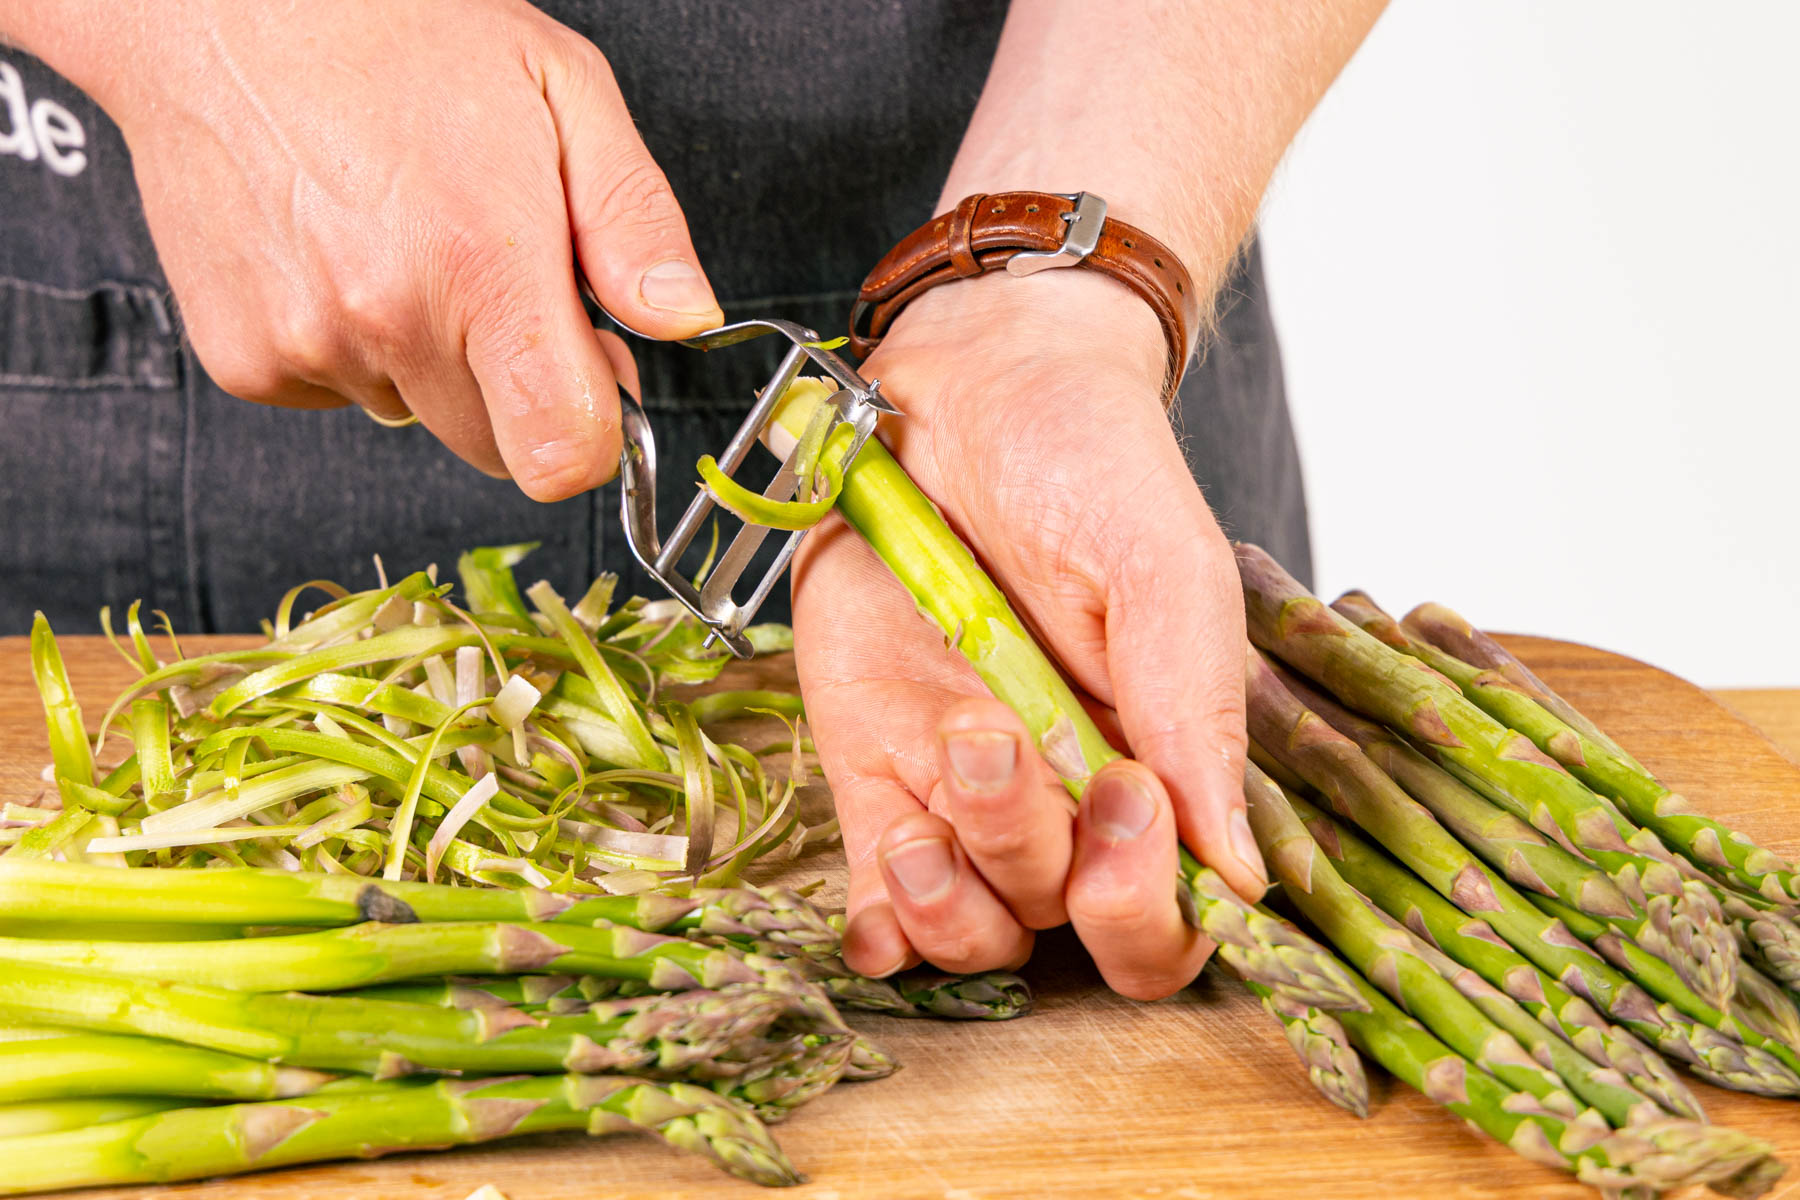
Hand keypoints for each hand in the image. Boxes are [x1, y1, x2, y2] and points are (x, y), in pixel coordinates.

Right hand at [80, 0, 714, 497]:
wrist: (222, 4)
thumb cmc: (396, 30)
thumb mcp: (564, 92)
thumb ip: (635, 224)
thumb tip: (683, 318)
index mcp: (480, 264)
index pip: (560, 454)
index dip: (595, 435)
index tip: (593, 379)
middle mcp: (382, 318)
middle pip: (495, 447)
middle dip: (519, 387)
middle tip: (503, 280)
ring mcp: (303, 345)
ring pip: (416, 414)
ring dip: (430, 358)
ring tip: (408, 241)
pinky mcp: (243, 359)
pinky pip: (339, 393)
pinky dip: (354, 345)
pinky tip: (344, 253)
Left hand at [791, 270, 1267, 999]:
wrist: (967, 381)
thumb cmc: (1087, 458)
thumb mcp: (1164, 569)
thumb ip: (1198, 712)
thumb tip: (1242, 876)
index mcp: (1158, 762)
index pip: (1172, 918)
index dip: (1148, 904)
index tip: (1125, 795)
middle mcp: (1066, 798)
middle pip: (1068, 931)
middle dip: (1036, 863)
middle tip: (1005, 738)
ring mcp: (965, 790)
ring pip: (974, 928)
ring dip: (953, 898)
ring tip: (939, 779)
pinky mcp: (874, 763)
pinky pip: (878, 891)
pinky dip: (883, 919)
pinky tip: (886, 885)